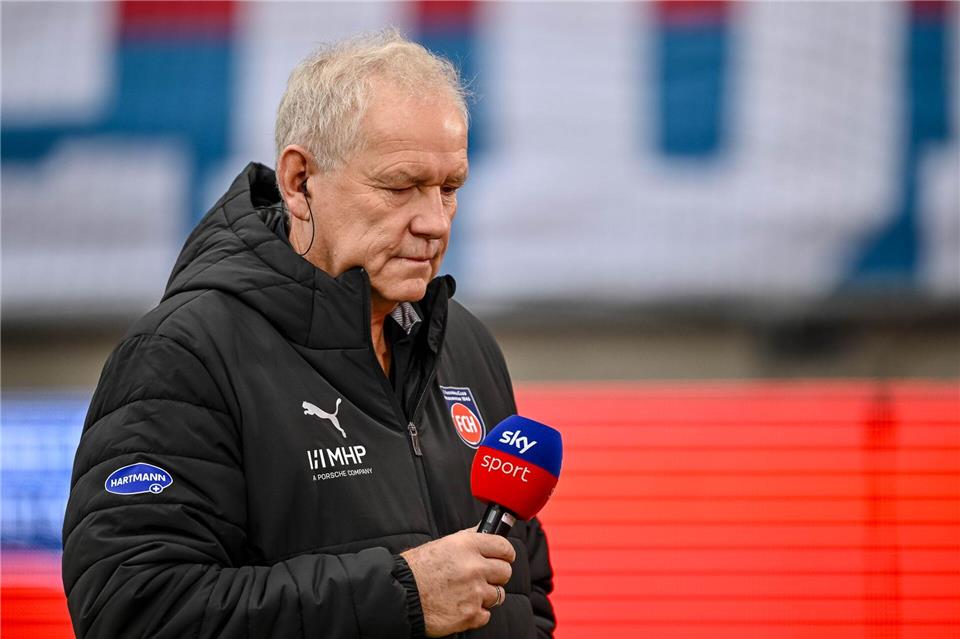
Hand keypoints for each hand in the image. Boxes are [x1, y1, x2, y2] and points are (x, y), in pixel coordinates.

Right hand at [401, 527, 515, 636]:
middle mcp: (474, 568)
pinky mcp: (470, 614)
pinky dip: (476, 613)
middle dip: (496, 575)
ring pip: (498, 595)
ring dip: (485, 595)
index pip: (504, 547)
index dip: (506, 553)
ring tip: (468, 592)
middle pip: (505, 572)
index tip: (504, 557)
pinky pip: (486, 614)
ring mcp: (474, 592)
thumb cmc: (417, 569)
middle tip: (483, 577)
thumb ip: (468, 539)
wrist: (401, 595)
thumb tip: (484, 532)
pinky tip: (462, 605)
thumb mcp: (443, 544)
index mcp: (467, 546)